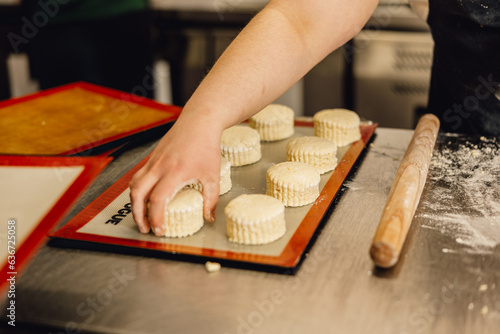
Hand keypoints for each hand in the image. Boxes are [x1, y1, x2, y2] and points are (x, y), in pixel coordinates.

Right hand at [129, 119, 221, 235]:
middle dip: (138, 215)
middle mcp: (159, 167)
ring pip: (134, 184)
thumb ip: (211, 199)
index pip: (158, 200)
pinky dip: (138, 189)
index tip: (159, 229)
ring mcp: (153, 161)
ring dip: (135, 202)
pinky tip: (146, 197)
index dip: (156, 218)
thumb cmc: (206, 146)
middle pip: (138, 194)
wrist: (199, 122)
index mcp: (174, 172)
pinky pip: (139, 176)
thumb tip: (208, 216)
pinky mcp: (152, 157)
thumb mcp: (213, 175)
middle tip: (145, 227)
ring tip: (143, 215)